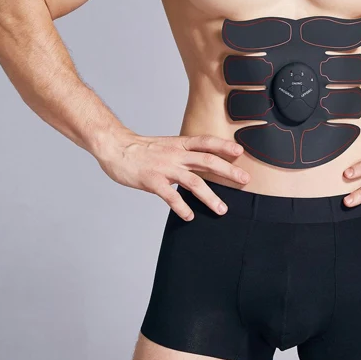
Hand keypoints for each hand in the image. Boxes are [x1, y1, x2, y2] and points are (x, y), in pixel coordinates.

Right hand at [96, 132, 249, 219]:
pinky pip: (170, 196)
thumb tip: (201, 162)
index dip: (223, 146)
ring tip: (222, 209)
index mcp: (179, 144)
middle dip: (228, 171)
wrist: (115, 147)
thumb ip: (183, 153)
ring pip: (194, 182)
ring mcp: (164, 168)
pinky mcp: (152, 181)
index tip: (240, 152)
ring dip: (210, 197)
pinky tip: (189, 216)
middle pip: (207, 161)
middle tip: (245, 181)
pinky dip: (182, 207)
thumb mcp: (166, 145)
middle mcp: (175, 155)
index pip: (206, 142)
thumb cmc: (141, 149)